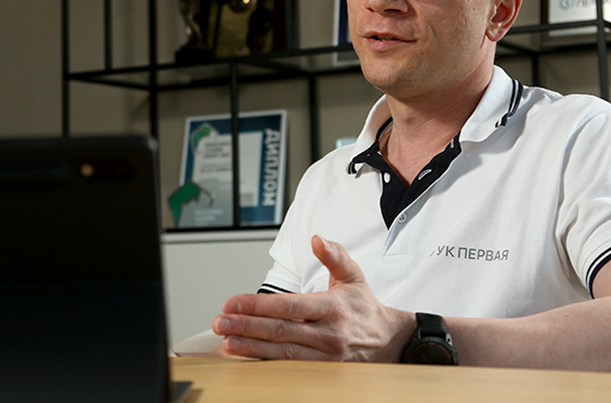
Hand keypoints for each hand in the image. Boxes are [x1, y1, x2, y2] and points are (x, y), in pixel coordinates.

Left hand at [212, 235, 413, 361]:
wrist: (390, 341)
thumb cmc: (364, 308)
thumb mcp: (354, 276)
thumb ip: (335, 255)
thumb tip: (317, 239)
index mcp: (332, 308)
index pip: (289, 306)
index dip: (258, 305)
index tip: (233, 302)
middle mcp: (327, 334)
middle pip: (280, 331)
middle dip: (246, 327)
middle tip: (220, 322)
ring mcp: (325, 357)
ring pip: (282, 354)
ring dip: (251, 348)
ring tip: (226, 342)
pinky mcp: (322, 372)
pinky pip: (290, 368)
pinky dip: (266, 363)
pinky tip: (246, 357)